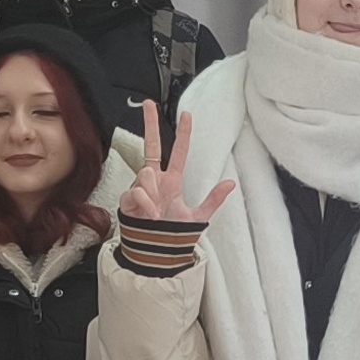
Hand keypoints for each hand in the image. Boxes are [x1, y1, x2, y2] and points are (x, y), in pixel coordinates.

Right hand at [121, 103, 235, 227]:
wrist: (155, 255)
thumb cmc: (172, 236)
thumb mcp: (197, 218)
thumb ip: (213, 200)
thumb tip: (231, 183)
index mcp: (172, 182)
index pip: (178, 152)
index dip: (183, 133)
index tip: (186, 114)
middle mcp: (155, 181)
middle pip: (152, 145)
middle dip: (150, 124)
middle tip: (148, 104)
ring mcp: (141, 189)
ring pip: (146, 172)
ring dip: (153, 191)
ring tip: (158, 212)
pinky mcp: (129, 200)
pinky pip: (138, 193)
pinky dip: (147, 204)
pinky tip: (151, 215)